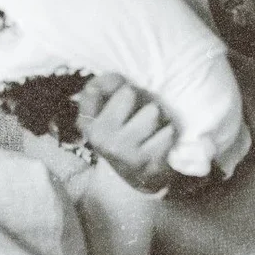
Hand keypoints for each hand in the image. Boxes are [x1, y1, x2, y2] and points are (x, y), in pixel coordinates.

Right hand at [75, 73, 175, 193]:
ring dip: (157, 116)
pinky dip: (167, 133)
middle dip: (140, 99)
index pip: (95, 87)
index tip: (122, 93)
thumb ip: (108, 86)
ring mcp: (122, 152)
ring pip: (152, 111)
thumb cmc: (127, 130)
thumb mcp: (111, 108)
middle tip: (139, 113)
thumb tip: (114, 79)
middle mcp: (99, 138)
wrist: (140, 175)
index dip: (114, 83)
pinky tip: (158, 142)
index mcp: (87, 122)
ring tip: (152, 127)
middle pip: (128, 93)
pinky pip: (167, 132)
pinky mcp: (145, 162)